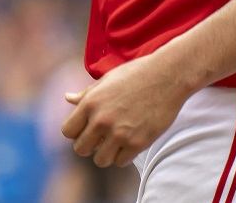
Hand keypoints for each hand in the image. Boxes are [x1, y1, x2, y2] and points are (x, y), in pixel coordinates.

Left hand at [61, 53, 192, 167]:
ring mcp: (119, 133)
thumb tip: (67, 98)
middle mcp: (101, 120)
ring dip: (106, 153)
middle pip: (80, 149)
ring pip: (100, 160)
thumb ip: (86, 94)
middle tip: (101, 139)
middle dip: (89, 146)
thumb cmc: (137, 73)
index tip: (87, 129)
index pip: (68, 131)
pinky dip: (124, 155)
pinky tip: (130, 142)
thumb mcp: (107, 79)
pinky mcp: (137, 143)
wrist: (168, 76)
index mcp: (90, 102)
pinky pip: (121, 162)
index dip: (76, 132)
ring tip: (115, 142)